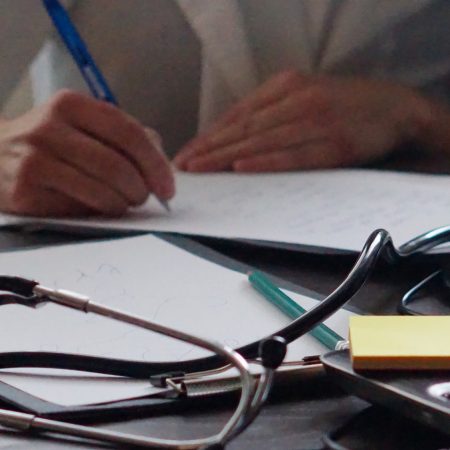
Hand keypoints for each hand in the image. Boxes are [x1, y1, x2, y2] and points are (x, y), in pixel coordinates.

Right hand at [0, 90, 173, 215]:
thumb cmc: (50, 141)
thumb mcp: (83, 124)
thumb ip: (123, 136)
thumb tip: (160, 160)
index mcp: (72, 104)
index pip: (129, 134)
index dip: (155, 164)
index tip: (168, 186)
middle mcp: (50, 128)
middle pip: (117, 166)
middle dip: (141, 189)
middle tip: (146, 198)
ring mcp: (34, 159)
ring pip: (100, 191)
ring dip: (123, 204)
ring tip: (125, 203)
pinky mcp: (25, 191)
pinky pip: (77, 209)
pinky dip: (98, 213)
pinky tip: (100, 208)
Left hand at [174, 70, 429, 171]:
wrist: (393, 107)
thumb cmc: (341, 106)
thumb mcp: (303, 97)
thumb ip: (271, 113)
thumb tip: (233, 139)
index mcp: (286, 86)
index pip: (238, 114)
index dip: (210, 134)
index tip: (188, 151)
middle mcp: (296, 99)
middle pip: (244, 127)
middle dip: (210, 147)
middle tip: (184, 165)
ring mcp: (316, 121)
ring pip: (262, 140)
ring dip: (227, 156)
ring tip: (201, 169)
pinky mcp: (334, 144)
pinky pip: (294, 154)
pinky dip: (266, 161)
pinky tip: (242, 167)